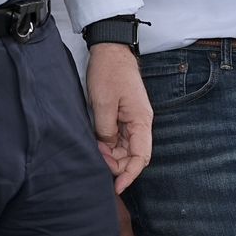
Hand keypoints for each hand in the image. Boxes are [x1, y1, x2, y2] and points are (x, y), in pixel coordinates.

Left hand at [87, 42, 151, 192]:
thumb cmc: (109, 72)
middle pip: (133, 154)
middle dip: (116, 164)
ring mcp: (132, 119)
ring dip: (111, 154)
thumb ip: (105, 129)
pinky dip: (108, 144)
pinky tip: (97, 143)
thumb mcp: (103, 102)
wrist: (110, 49)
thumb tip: (107, 146)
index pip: (141, 156)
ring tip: (94, 149)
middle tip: (96, 160)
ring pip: (125, 147)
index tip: (117, 186)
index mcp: (141, 120)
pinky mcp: (123, 115)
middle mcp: (140, 122)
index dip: (130, 174)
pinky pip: (119, 137)